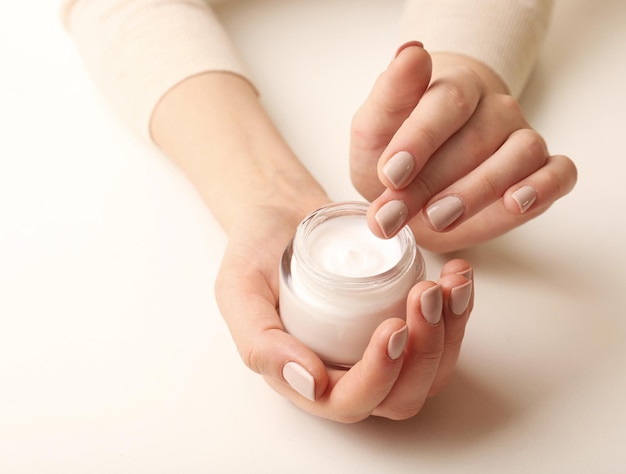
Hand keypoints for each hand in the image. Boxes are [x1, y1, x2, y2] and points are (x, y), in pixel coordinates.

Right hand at [215, 202, 473, 421]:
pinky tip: (458, 275)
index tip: (392, 327)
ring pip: (430, 370)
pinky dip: (459, 308)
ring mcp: (378, 346)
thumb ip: (260, 341)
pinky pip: (443, 332)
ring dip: (450, 332)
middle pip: (401, 395)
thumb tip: (310, 383)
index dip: (378, 377)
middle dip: (424, 353)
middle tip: (424, 296)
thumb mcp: (239, 292)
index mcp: (306, 377)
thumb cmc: (255, 252)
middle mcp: (347, 370)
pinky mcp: (402, 317)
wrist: (280, 213)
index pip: (350, 401)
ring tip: (449, 283)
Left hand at [350, 42, 576, 251]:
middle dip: (430, 183)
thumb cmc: (392, 154)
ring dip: (478, 191)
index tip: (391, 174)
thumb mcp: (373, 130)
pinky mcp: (542, 173)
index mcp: (454, 89)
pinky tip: (516, 203)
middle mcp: (494, 110)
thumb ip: (389, 96)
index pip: (448, 100)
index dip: (419, 139)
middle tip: (394, 214)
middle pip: (476, 137)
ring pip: (520, 154)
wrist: (411, 184)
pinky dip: (542, 187)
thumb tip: (411, 52)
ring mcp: (521, 140)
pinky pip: (559, 174)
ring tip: (437, 218)